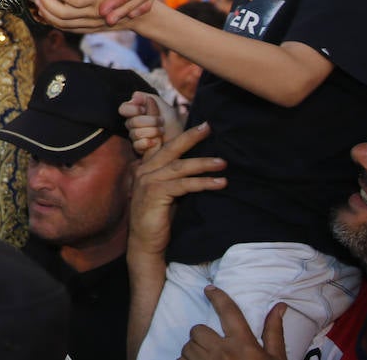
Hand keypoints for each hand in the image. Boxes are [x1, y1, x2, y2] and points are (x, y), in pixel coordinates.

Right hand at [120, 90, 182, 156]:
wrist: (182, 137)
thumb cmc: (171, 120)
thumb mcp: (161, 104)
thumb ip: (146, 97)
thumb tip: (134, 96)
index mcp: (135, 111)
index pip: (123, 109)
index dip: (133, 109)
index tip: (144, 109)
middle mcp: (132, 123)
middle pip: (131, 122)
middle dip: (150, 121)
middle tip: (162, 121)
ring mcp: (135, 136)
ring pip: (135, 134)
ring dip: (153, 132)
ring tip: (162, 131)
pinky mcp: (139, 148)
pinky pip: (137, 145)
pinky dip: (148, 143)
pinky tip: (156, 142)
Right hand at [128, 122, 224, 262]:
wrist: (145, 243)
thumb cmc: (158, 218)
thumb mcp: (166, 193)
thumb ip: (174, 177)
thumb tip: (196, 165)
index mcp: (145, 167)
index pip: (161, 144)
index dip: (176, 132)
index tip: (192, 122)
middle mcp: (144, 170)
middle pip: (170, 148)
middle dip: (190, 136)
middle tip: (208, 127)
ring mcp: (148, 181)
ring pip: (179, 166)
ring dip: (203, 163)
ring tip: (223, 163)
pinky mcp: (156, 194)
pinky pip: (183, 184)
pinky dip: (203, 182)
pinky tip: (218, 183)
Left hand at [179, 287, 285, 359]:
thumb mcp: (275, 359)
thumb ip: (273, 332)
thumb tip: (279, 307)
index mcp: (244, 345)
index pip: (228, 311)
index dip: (218, 297)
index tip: (210, 290)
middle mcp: (223, 352)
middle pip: (198, 330)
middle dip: (202, 336)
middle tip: (213, 346)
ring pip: (187, 347)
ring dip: (194, 352)